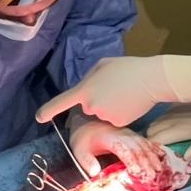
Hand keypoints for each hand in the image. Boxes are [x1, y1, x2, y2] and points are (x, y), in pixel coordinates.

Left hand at [36, 55, 190, 127]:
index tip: (39, 118)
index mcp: (85, 90)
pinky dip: (120, 115)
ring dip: (109, 108)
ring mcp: (104, 117)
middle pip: (88, 108)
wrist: (152, 79)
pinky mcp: (118, 124)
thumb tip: (87, 89)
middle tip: (114, 88)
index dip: (48, 110)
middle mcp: (91, 106)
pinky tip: (130, 103)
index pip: (62, 102)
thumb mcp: (103, 65)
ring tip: (124, 94)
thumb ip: (90, 78)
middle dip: (96, 101)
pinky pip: (113, 121)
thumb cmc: (127, 68)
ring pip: (101, 115)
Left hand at [68, 116, 166, 177]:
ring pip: (144, 145)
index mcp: (111, 139)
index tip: (137, 172)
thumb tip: (94, 172)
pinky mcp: (133, 135)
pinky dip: (154, 149)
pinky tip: (161, 156)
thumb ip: (86, 161)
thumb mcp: (79, 150)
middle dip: (146, 162)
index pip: (124, 150)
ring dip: (152, 157)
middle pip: (138, 149)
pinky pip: (146, 142)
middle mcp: (123, 135)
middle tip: (153, 176)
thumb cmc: (84, 138)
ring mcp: (130, 134)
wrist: (85, 122)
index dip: (131, 160)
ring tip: (159, 169)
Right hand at [147, 104, 190, 161]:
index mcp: (180, 129)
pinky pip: (160, 116)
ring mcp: (171, 109)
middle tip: (160, 151)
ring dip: (155, 133)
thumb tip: (185, 158)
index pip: (156, 140)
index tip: (157, 158)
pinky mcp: (174, 103)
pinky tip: (169, 129)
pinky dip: (159, 125)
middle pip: (150, 132)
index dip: (153, 150)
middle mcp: (171, 118)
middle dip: (152, 143)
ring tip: (163, 141)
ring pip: (153, 123)